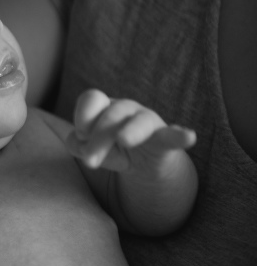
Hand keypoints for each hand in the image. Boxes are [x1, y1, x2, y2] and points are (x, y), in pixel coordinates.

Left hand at [65, 89, 195, 175]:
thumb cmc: (111, 149)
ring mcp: (147, 121)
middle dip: (98, 139)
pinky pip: (173, 136)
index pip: (92, 100)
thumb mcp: (91, 149)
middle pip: (111, 116)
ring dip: (130, 131)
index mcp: (105, 107)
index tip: (80, 135)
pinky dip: (180, 135)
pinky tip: (188, 136)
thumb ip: (79, 145)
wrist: (144, 165)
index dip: (83, 115)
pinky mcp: (165, 140)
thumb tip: (76, 142)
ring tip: (124, 140)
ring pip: (139, 122)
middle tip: (89, 162)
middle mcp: (126, 109)